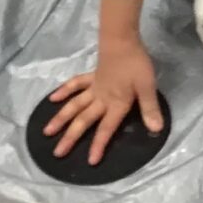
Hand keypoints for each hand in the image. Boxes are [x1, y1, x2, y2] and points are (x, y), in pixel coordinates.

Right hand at [43, 36, 164, 164]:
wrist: (122, 40)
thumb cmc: (136, 64)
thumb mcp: (147, 86)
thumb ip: (150, 108)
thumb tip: (156, 129)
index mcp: (116, 104)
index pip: (106, 129)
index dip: (99, 145)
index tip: (90, 161)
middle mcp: (101, 99)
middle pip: (83, 121)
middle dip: (70, 138)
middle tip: (56, 153)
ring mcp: (93, 88)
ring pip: (74, 106)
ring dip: (60, 118)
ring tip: (47, 131)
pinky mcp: (91, 77)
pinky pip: (74, 85)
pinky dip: (63, 91)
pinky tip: (52, 99)